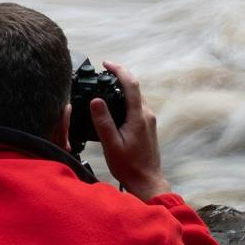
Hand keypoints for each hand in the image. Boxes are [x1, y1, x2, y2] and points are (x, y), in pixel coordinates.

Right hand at [90, 61, 169, 200]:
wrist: (146, 181)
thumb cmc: (129, 166)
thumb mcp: (111, 144)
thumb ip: (103, 121)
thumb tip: (96, 100)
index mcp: (138, 116)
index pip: (131, 84)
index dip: (119, 70)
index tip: (106, 64)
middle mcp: (147, 115)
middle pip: (134, 88)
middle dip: (118, 77)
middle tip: (102, 73)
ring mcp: (149, 120)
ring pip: (136, 97)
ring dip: (122, 89)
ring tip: (105, 86)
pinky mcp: (147, 126)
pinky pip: (136, 107)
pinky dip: (125, 100)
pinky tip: (114, 106)